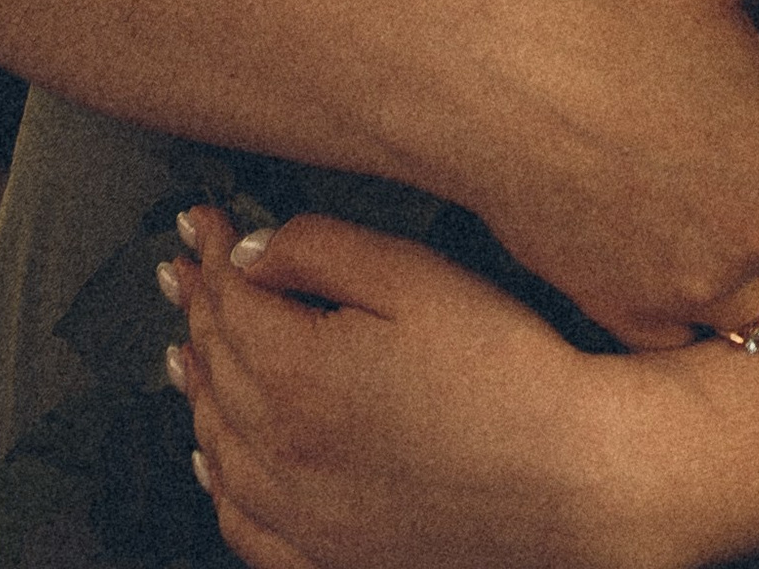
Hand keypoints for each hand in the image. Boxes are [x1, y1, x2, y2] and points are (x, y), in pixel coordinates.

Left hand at [168, 211, 681, 568]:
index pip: (229, 299)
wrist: (575, 481)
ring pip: (218, 444)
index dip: (211, 252)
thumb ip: (321, 251)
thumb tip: (249, 252)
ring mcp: (305, 516)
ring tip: (186, 352)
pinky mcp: (333, 558)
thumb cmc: (508, 375)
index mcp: (298, 375)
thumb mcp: (416, 277)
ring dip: (198, 388)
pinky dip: (218, 484)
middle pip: (218, 366)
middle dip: (198, 309)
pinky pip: (245, 524)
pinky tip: (215, 462)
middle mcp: (285, 453)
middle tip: (184, 274)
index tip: (204, 223)